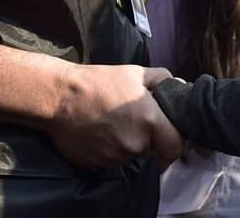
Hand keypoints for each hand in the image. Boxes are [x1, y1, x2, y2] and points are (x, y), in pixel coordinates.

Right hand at [43, 63, 176, 169]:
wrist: (59, 98)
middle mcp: (135, 145)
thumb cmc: (98, 82)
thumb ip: (163, 80)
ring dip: (127, 145)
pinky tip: (99, 133)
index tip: (170, 138)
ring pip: (131, 156)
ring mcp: (115, 158)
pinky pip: (111, 161)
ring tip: (112, 125)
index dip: (176, 143)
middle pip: (152, 150)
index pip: (176, 147)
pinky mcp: (97, 166)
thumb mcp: (134, 72)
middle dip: (147, 138)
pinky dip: (109, 150)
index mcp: (150, 121)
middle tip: (133, 121)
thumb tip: (179, 87)